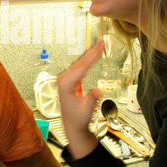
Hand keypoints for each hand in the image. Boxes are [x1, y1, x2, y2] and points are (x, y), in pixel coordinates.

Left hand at [57, 37, 104, 158]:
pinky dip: (88, 60)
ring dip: (91, 53)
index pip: (82, 66)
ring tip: (100, 44)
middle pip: (81, 62)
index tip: (100, 46)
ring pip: (80, 63)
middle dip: (93, 50)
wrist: (72, 126)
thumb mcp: (87, 110)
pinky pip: (79, 67)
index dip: (93, 55)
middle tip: (102, 40)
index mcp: (66, 84)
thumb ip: (92, 99)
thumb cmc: (78, 119)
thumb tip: (98, 91)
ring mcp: (64, 79)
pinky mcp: (68, 80)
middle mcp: (63, 80)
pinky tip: (93, 54)